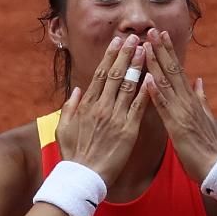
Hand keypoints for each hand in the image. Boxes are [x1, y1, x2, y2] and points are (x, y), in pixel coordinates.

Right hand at [56, 34, 149, 187]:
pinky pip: (138, 108)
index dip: (110, 57)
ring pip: (128, 86)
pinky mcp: (128, 131)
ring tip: (145, 50)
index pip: (101, 75)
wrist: (82, 177)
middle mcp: (102, 107)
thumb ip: (70, 107)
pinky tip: (152, 78)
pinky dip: (145, 92)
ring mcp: (115, 118)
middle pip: (116, 75)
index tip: (117, 42)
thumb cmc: (73, 155)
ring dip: (137, 66)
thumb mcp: (63, 128)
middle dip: (126, 54)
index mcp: (87, 105)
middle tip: (135, 38)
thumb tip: (77, 90)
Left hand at [141, 28, 216, 183]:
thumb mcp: (207, 116)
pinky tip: (148, 80)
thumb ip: (201, 97)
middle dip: (161, 50)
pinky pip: (164, 107)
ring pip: (167, 83)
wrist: (216, 166)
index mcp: (191, 99)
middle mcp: (187, 101)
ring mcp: (182, 112)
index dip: (168, 52)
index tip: (160, 35)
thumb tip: (198, 80)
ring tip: (146, 47)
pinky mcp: (177, 126)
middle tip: (151, 30)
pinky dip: (156, 93)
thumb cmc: (208, 145)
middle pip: (172, 70)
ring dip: (156, 64)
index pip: (178, 70)